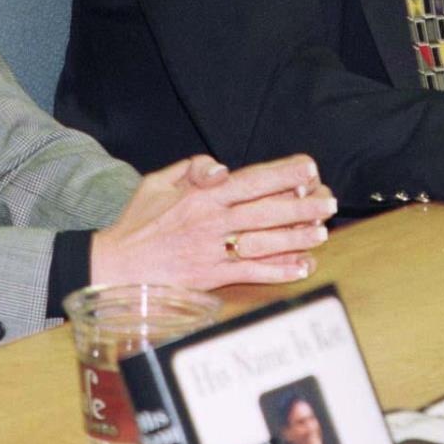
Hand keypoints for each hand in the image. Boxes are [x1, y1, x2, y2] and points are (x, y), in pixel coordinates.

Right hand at [91, 153, 335, 288]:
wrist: (115, 265)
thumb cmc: (138, 221)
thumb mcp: (159, 181)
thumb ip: (192, 167)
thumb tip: (221, 168)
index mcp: (202, 195)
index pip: (251, 180)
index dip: (283, 173)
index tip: (309, 168)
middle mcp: (212, 221)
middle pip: (266, 210)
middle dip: (301, 204)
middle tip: (329, 201)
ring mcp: (213, 250)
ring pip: (264, 241)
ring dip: (296, 237)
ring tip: (322, 232)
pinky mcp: (211, 277)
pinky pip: (251, 272)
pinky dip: (278, 270)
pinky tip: (301, 267)